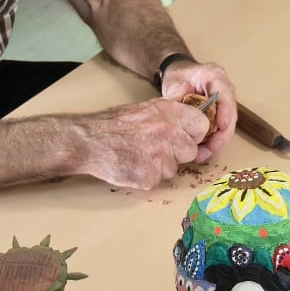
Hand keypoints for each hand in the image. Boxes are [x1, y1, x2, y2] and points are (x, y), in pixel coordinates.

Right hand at [74, 97, 210, 191]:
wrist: (88, 141)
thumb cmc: (112, 125)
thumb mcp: (145, 110)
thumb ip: (168, 118)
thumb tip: (188, 130)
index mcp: (168, 111)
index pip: (201, 125)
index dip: (194, 135)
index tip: (186, 139)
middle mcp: (168, 131)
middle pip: (191, 151)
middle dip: (177, 154)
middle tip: (156, 151)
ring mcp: (161, 154)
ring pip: (174, 168)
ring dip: (160, 167)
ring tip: (138, 156)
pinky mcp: (151, 175)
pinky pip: (157, 181)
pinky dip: (146, 177)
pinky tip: (132, 166)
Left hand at [158, 58, 237, 162]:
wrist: (180, 76)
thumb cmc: (180, 76)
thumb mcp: (175, 82)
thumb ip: (176, 95)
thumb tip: (177, 111)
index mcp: (215, 76)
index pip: (226, 94)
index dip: (226, 111)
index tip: (222, 126)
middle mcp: (225, 89)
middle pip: (230, 114)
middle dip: (222, 134)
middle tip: (212, 148)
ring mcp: (224, 103)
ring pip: (227, 125)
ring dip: (217, 142)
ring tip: (202, 155)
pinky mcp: (220, 114)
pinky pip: (219, 130)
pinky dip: (211, 142)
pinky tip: (201, 152)